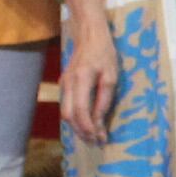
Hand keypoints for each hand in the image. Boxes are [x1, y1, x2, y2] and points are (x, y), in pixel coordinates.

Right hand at [59, 0, 119, 140]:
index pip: (81, 111)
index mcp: (81, 79)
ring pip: (65, 113)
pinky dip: (75, 118)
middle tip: (96, 141)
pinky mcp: (64, 84)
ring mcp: (63, 84)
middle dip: (82, 132)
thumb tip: (99, 121)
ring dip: (78, 127)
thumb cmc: (104, 54)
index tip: (101, 138)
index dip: (89, 128)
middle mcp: (68, 84)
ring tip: (92, 136)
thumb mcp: (111, 76)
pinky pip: (67, 106)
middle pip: (69, 116)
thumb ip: (104, 99)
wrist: (89, 35)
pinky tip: (86, 123)